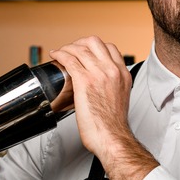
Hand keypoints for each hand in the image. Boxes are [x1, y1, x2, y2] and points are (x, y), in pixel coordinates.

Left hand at [49, 37, 158, 179]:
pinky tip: (56, 56)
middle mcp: (112, 70)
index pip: (110, 48)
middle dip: (79, 42)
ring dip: (67, 48)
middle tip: (71, 50)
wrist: (112, 137)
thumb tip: (100, 85)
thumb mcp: (120, 98)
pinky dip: (60, 54)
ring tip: (60, 52)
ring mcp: (99, 74)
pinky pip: (70, 60)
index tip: (85, 51)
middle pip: (94, 42)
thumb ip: (112, 86)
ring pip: (80, 48)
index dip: (94, 46)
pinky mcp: (84, 81)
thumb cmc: (113, 125)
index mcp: (122, 74)